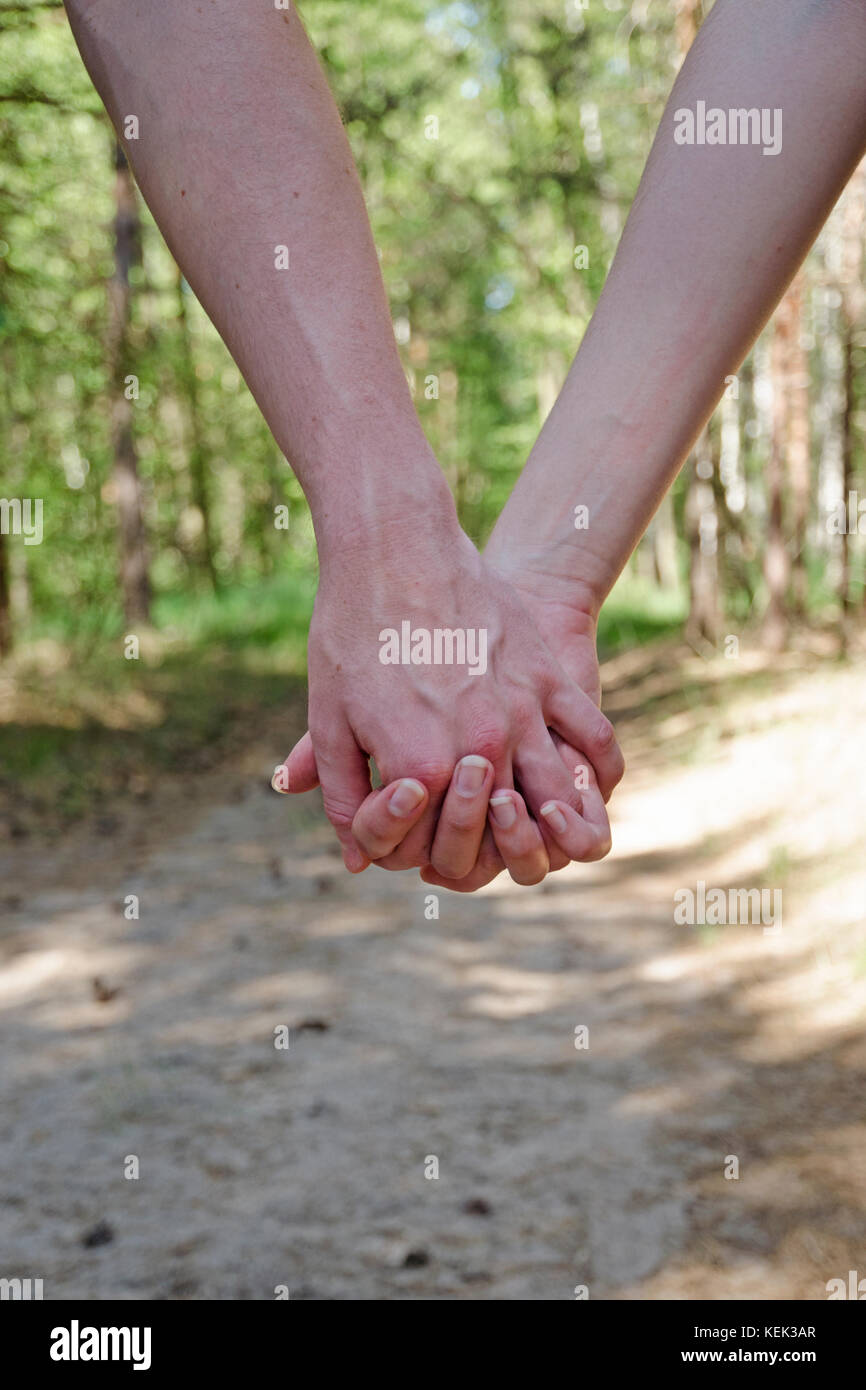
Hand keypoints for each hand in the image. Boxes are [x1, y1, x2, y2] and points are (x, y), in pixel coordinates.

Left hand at [356, 548, 613, 890]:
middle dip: (484, 846)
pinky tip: (585, 789)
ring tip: (533, 823)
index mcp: (420, 767)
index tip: (412, 828)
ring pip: (559, 801)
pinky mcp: (549, 679)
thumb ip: (342, 794)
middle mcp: (479, 750)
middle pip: (504, 836)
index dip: (420, 849)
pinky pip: (595, 741)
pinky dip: (598, 776)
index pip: (434, 847)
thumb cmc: (352, 631)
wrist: (396, 547)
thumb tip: (357, 859)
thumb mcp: (329, 718)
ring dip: (551, 825)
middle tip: (469, 828)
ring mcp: (523, 714)